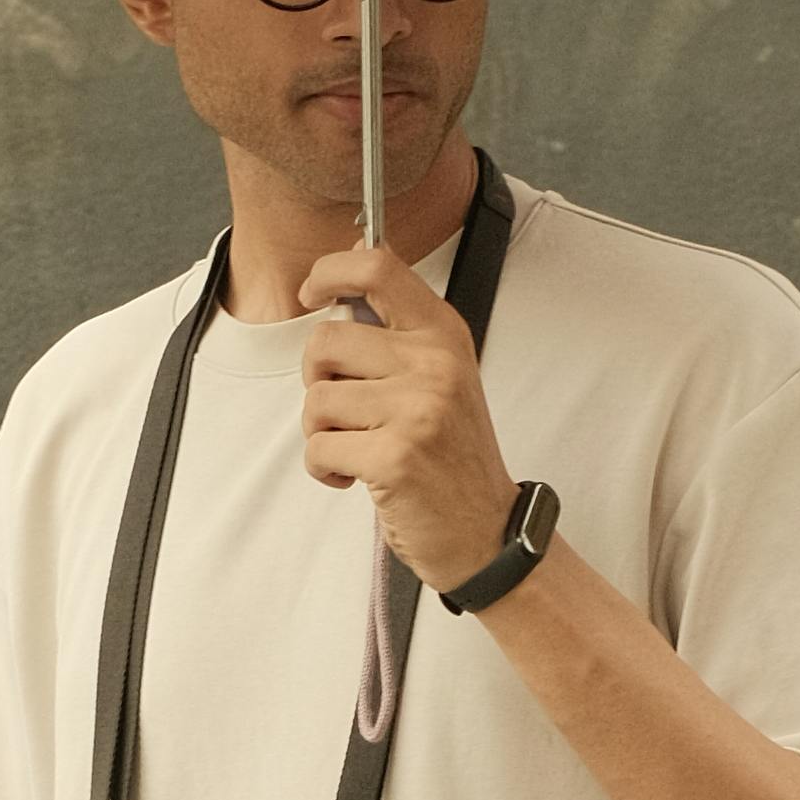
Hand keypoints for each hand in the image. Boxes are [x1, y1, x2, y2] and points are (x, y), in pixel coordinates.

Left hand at [300, 241, 515, 596]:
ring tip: (360, 448)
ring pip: (316, 399)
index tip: (312, 292)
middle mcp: (433, 364)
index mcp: (443, 335)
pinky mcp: (394, 456)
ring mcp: (416, 410)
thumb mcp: (440, 378)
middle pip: (326, 339)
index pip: (377, 268)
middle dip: (316, 379)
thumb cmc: (454, 458)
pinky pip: (319, 447)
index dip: (329, 272)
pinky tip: (357, 476)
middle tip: (345, 409)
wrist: (487, 531)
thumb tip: (346, 273)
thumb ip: (397, 331)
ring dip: (323, 432)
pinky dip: (325, 469)